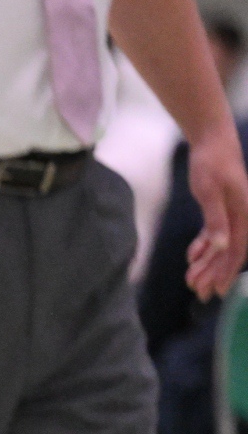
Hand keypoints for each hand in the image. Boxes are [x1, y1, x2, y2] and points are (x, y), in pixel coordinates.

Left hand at [184, 125, 247, 300]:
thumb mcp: (210, 190)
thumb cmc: (212, 163)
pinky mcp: (223, 209)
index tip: (218, 290)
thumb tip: (221, 245)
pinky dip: (204, 246)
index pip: (237, 249)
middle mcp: (243, 215)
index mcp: (245, 213)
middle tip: (198, 293)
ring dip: (207, 263)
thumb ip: (215, 218)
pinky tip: (192, 257)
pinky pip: (216, 234)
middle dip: (214, 273)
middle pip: (229, 251)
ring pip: (221, 245)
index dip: (227, 271)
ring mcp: (233, 213)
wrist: (212, 141)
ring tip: (191, 280)